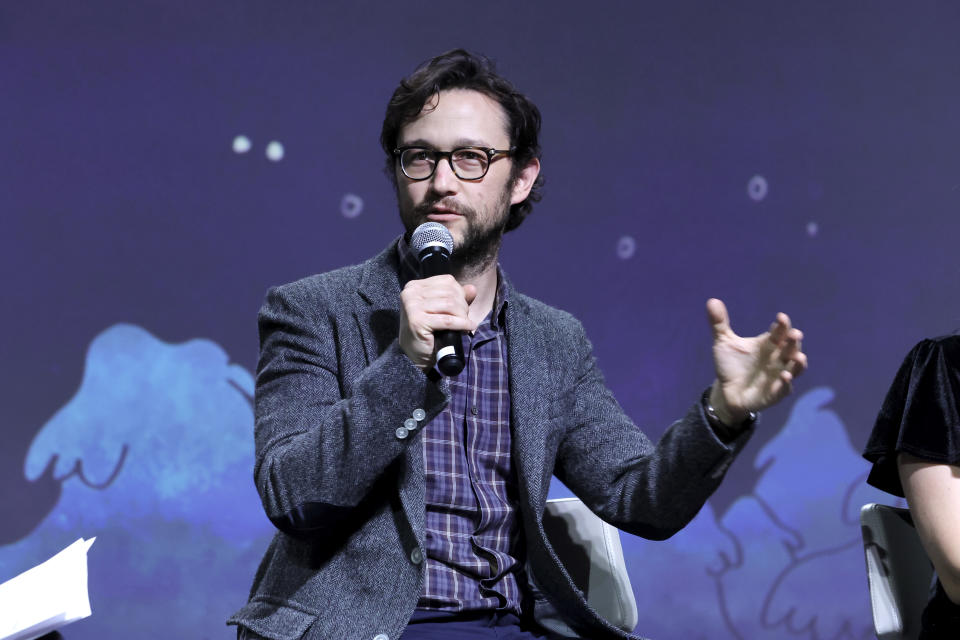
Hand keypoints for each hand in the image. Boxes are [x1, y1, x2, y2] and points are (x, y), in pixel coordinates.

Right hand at [399, 275, 477, 369]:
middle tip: (463, 319)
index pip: (447, 281)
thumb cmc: (428, 332)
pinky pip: (448, 320)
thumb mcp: (441, 310)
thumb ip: (456, 298)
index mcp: (414, 286)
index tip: (461, 308)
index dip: (460, 293)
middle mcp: (411, 293)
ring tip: (464, 324)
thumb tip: (472, 288)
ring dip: (462, 316)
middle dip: (462, 306)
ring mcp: (412, 306)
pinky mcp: (417, 321)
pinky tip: (468, 328)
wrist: (413, 355)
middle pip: (450, 292)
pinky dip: (462, 324)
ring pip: (450, 305)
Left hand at [706, 298, 807, 423]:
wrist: (726, 392)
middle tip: (795, 334)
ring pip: (795, 368)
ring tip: (798, 357)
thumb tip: (711, 301)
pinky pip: (784, 388)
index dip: (782, 325)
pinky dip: (786, 383)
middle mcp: (778, 358)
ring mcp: (778, 375)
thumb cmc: (731, 365)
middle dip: (794, 341)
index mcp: (769, 344)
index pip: (780, 331)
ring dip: (798, 363)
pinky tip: (784, 377)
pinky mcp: (775, 393)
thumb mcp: (723, 343)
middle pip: (791, 347)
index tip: (781, 317)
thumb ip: (719, 323)